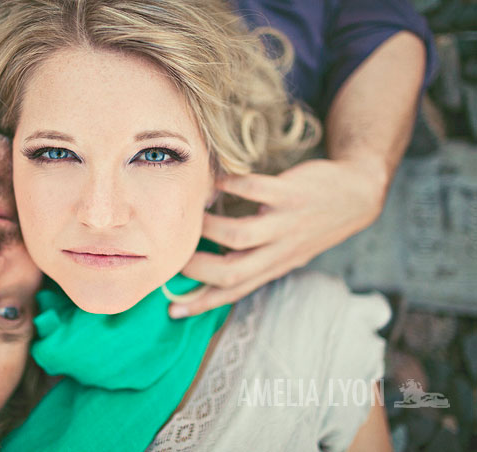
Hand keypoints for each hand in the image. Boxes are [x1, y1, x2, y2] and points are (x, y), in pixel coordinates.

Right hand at [170, 157, 387, 317]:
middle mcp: (279, 251)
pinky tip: (217, 181)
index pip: (235, 292)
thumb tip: (216, 271)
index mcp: (274, 266)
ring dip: (210, 227)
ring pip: (241, 235)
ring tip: (192, 215)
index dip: (203, 303)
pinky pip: (257, 191)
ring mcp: (287, 223)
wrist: (356, 196)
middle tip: (174, 255)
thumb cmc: (311, 225)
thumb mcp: (288, 252)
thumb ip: (256, 261)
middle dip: (198, 267)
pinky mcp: (292, 194)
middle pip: (233, 271)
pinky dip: (231, 186)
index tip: (173, 310)